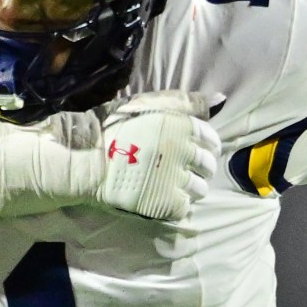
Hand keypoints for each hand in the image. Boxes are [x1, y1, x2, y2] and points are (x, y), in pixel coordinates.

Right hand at [93, 90, 220, 221]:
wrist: (85, 159)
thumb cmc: (113, 127)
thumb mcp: (149, 104)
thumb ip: (186, 102)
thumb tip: (221, 99)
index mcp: (181, 125)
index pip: (210, 139)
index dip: (205, 146)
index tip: (194, 150)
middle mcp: (183, 151)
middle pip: (207, 165)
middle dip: (200, 167)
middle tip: (180, 168)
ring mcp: (176, 179)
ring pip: (200, 188)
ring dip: (190, 187)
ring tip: (172, 185)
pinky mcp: (166, 203)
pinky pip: (185, 208)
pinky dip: (178, 205)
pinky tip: (164, 198)